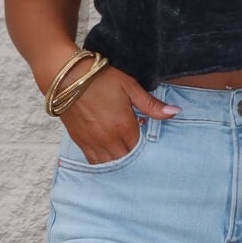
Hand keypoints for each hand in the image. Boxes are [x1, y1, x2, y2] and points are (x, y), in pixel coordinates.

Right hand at [60, 63, 179, 163]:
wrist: (66, 78)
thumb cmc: (99, 78)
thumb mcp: (129, 86)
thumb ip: (151, 104)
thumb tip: (175, 112)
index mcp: (124, 126)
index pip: (141, 148)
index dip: (146, 147)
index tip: (149, 142)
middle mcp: (108, 139)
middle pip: (127, 159)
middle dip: (134, 157)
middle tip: (139, 152)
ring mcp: (93, 143)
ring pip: (110, 164)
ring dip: (119, 162)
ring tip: (125, 156)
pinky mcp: (80, 142)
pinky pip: (94, 162)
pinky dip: (103, 163)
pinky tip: (109, 158)